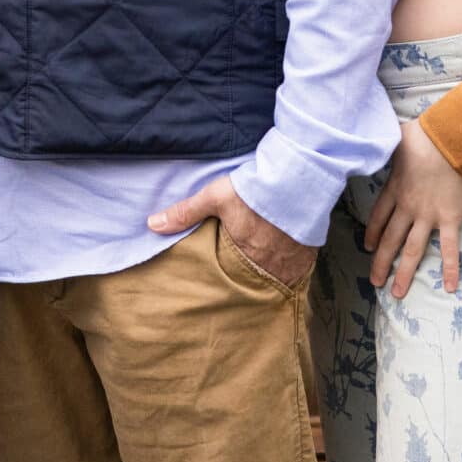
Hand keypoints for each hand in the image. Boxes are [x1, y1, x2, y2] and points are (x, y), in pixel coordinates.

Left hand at [148, 173, 315, 286]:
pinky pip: (299, 272)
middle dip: (248, 282)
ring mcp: (291, 264)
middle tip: (243, 281)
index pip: (230, 278)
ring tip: (264, 274)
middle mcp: (268, 267)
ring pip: (278, 279)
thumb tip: (152, 225)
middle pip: (255, 282)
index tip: (224, 278)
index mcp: (244, 257)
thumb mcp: (215, 197)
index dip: (227, 277)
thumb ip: (185, 212)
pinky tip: (287, 263)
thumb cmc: (255, 189)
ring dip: (270, 276)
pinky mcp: (309, 256)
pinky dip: (292, 270)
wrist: (299, 179)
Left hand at [361, 118, 461, 296]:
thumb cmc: (424, 135)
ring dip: (404, 272)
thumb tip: (372, 134)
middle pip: (390, 239)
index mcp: (393, 189)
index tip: (368, 247)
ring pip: (412, 250)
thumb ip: (384, 142)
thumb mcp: (395, 137)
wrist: (452, 140)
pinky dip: (450, 269)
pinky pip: (449, 248)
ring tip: (397, 292)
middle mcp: (407, 207)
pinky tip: (449, 288)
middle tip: (375, 281)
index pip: (378, 217)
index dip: (372, 234)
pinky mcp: (449, 219)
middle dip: (381, 262)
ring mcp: (428, 216)